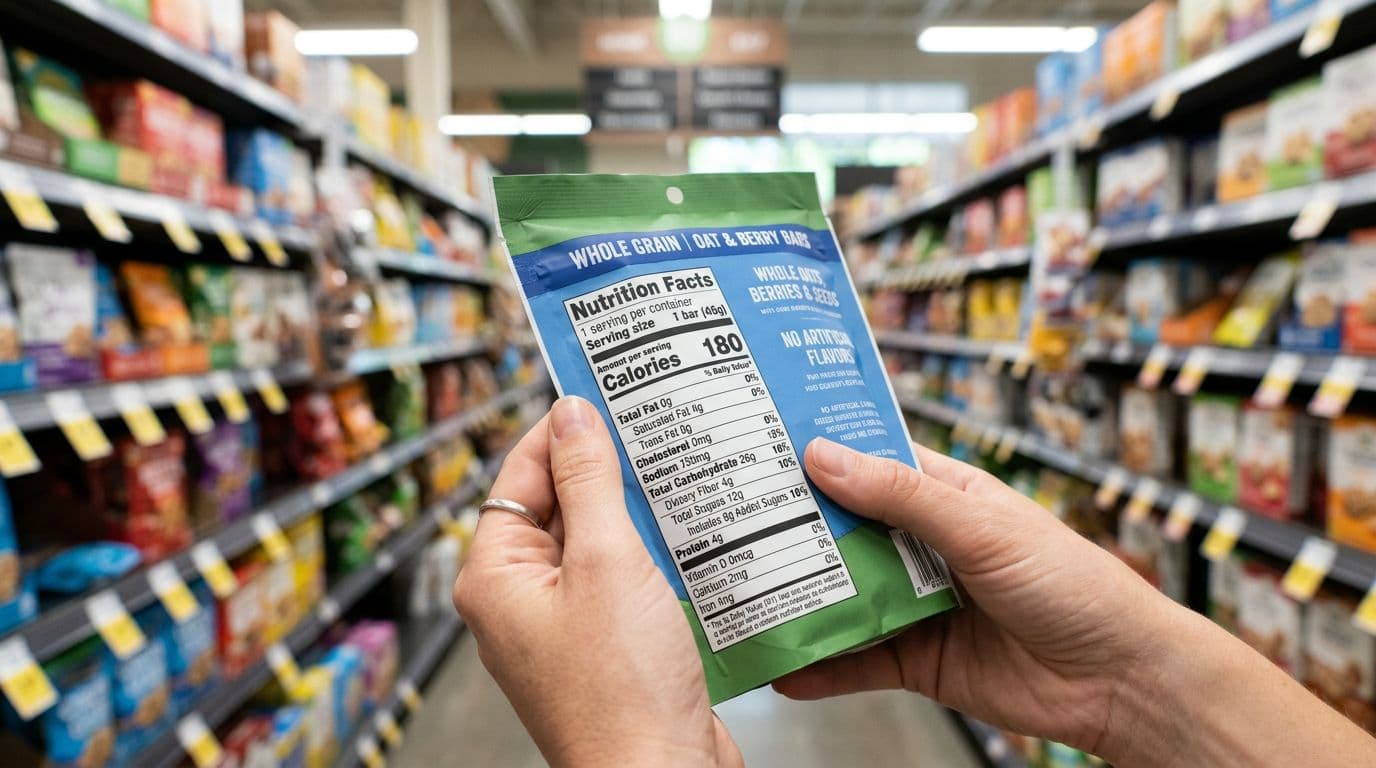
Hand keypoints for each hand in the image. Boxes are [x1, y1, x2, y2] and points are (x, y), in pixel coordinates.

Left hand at [453, 396, 741, 767]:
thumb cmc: (621, 693)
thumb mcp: (606, 564)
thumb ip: (589, 482)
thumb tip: (573, 415)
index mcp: (496, 575)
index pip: (521, 475)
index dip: (562, 431)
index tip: (603, 392)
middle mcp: (522, 598)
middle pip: (561, 505)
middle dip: (608, 470)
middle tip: (655, 425)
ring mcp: (565, 623)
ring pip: (599, 541)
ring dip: (638, 511)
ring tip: (683, 471)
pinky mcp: (607, 643)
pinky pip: (625, 578)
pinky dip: (655, 553)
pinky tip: (694, 531)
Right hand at [774, 438, 1178, 758]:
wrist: (1121, 681)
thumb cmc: (1074, 585)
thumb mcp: (982, 527)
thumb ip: (902, 497)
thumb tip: (824, 455)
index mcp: (945, 495)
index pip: (871, 461)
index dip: (819, 450)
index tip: (758, 440)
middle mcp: (925, 545)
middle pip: (844, 530)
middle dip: (792, 527)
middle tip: (727, 517)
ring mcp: (919, 603)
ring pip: (844, 593)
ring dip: (798, 595)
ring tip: (737, 590)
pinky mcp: (918, 660)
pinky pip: (857, 659)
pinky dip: (819, 664)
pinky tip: (780, 663)